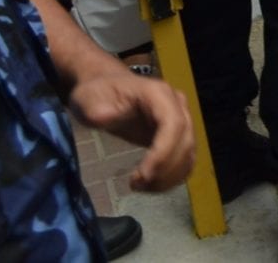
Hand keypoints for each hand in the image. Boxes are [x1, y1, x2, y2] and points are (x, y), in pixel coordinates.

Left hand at [68, 71, 195, 192]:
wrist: (107, 89)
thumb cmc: (98, 95)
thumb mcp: (89, 99)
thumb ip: (97, 110)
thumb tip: (105, 118)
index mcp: (158, 94)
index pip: (173, 123)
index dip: (163, 152)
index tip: (143, 175)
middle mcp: (177, 105)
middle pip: (185, 140)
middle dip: (165, 169)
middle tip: (136, 186)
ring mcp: (181, 119)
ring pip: (188, 153)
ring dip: (169, 177)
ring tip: (139, 187)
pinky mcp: (178, 136)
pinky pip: (184, 159)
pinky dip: (171, 177)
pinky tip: (150, 185)